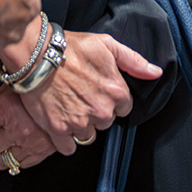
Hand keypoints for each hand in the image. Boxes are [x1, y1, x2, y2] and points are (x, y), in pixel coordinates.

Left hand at [0, 83, 57, 170]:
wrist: (69, 85)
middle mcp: (16, 129)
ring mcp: (30, 143)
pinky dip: (9, 160)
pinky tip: (6, 151)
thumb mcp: (10, 83)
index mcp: (5, 110)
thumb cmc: (39, 78)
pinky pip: (20, 164)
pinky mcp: (42, 151)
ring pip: (0, 161)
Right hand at [17, 31, 161, 153]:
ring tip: (68, 103)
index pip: (123, 108)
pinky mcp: (59, 131)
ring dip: (80, 124)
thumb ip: (133, 60)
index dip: (110, 97)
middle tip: (80, 93)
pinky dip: (65, 137)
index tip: (97, 88)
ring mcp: (80, 123)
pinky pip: (69, 147)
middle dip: (95, 110)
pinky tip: (60, 118)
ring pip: (88, 135)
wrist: (36, 54)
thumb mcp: (106, 44)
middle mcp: (101, 111)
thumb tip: (155, 72)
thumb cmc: (70, 47)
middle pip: (105, 122)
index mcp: (116, 92)